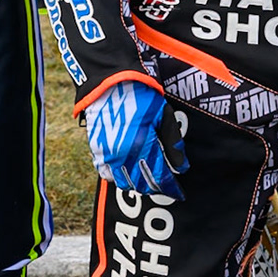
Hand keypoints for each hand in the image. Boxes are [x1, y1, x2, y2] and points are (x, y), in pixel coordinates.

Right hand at [84, 79, 187, 198]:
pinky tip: (126, 174)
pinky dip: (117, 178)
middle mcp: (124, 154)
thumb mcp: (163, 115)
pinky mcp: (96, 150)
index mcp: (143, 145)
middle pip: (142, 184)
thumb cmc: (140, 96)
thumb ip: (173, 143)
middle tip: (164, 187)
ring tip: (147, 182)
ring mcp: (108, 154)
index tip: (178, 193)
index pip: (159, 177)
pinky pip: (106, 174)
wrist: (110, 83)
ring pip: (123, 183)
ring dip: (137, 186)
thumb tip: (181, 167)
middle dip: (155, 188)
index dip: (170, 188)